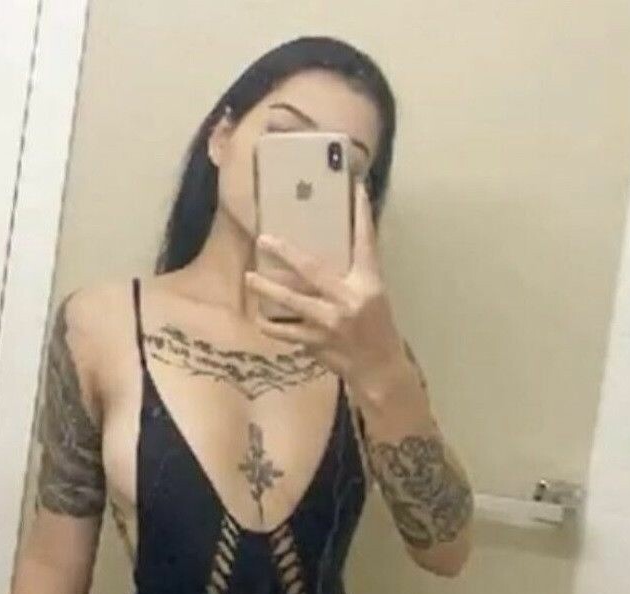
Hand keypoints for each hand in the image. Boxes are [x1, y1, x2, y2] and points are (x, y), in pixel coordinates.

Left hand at [245, 178, 409, 395]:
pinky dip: (272, 326)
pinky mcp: (317, 344)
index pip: (366, 243)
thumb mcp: (374, 295)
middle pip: (313, 270)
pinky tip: (260, 319)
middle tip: (264, 239)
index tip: (355, 188)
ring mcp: (330, 323)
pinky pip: (287, 332)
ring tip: (249, 278)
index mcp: (368, 284)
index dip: (361, 216)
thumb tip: (333, 247)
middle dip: (286, 253)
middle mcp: (349, 300)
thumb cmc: (377, 328)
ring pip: (293, 302)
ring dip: (268, 289)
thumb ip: (354, 274)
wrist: (379, 369)